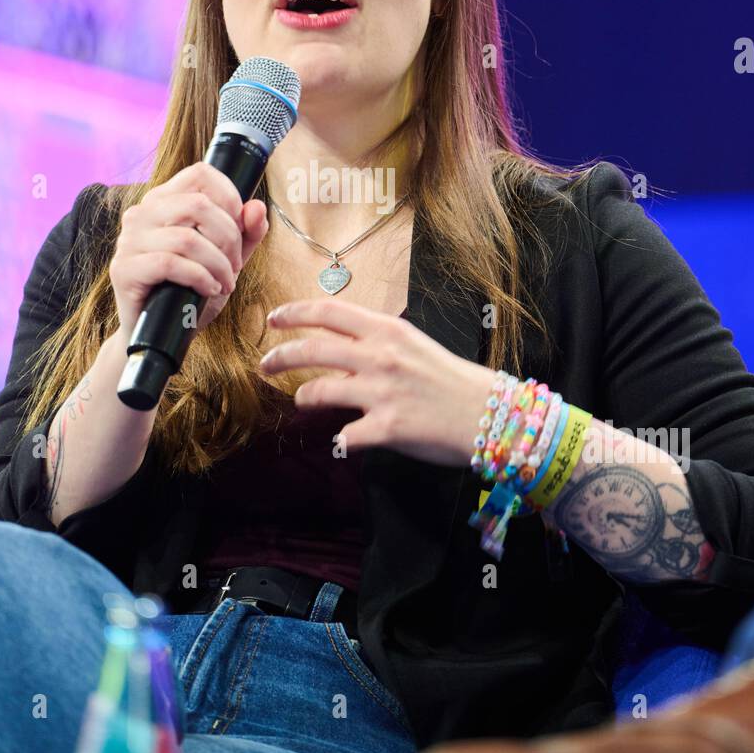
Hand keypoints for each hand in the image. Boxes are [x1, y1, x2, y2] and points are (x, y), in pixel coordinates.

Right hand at [109, 162, 268, 341]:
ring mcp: (128, 240)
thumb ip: (246, 234)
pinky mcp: (124, 269)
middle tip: (236, 266)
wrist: (159, 333)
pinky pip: (169, 263)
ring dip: (218, 264)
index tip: (241, 227)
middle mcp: (142, 213)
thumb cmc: (190, 291)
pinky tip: (209, 290)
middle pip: (199, 204)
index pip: (200, 173)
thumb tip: (257, 207)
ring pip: (187, 238)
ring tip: (225, 283)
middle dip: (230, 237)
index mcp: (164, 200)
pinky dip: (199, 278)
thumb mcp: (226, 260)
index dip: (230, 196)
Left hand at [259, 299, 496, 466]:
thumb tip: (342, 342)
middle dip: (280, 356)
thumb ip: (378, 342)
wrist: (489, 414)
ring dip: (304, 396)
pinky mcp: (387, 428)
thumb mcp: (414, 345)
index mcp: (387, 331)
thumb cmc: (452, 380)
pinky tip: (344, 439)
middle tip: (264, 364)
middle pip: (313, 349)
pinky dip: (342, 439)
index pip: (328, 312)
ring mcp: (382, 393)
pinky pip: (347, 435)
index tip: (273, 318)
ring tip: (302, 400)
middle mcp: (380, 357)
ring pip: (320, 390)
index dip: (294, 313)